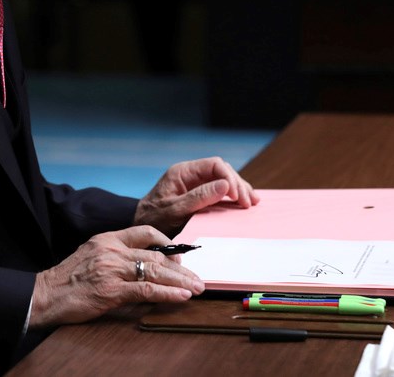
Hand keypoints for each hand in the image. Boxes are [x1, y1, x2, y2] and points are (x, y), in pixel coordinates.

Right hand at [27, 225, 203, 328]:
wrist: (46, 294)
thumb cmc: (68, 278)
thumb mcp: (92, 255)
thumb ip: (117, 256)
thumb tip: (146, 267)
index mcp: (108, 238)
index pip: (145, 231)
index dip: (167, 242)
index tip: (179, 256)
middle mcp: (112, 249)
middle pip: (156, 254)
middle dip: (181, 267)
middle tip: (197, 277)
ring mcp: (112, 269)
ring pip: (156, 271)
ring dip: (181, 281)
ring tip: (197, 288)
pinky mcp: (111, 290)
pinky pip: (147, 290)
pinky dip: (168, 294)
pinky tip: (181, 297)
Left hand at [134, 156, 258, 235]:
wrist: (141, 228)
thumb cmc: (153, 219)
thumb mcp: (174, 210)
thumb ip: (198, 197)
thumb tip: (225, 185)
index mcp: (182, 172)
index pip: (214, 164)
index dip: (229, 178)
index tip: (236, 197)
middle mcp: (190, 175)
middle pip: (222, 171)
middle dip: (237, 185)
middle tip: (248, 203)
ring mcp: (195, 184)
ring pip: (224, 180)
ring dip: (239, 190)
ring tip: (252, 203)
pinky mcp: (199, 195)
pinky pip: (220, 192)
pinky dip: (233, 197)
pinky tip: (244, 204)